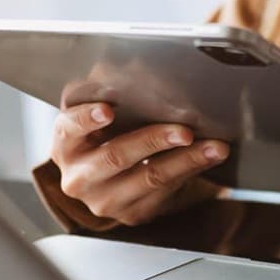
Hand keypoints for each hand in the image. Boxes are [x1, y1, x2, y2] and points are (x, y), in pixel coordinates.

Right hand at [51, 102, 228, 225]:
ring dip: (186, 160)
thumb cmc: (102, 136)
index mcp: (65, 146)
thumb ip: (108, 94)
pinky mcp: (132, 213)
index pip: (69, 130)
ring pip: (149, 178)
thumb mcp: (96, 117)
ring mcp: (104, 201)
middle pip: (116, 157)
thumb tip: (137, 65)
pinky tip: (210, 157)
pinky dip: (191, 171)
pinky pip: (166, 193)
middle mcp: (79, 178)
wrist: (103, 179)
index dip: (87, 119)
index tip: (108, 110)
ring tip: (214, 147)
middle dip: (153, 140)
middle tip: (184, 130)